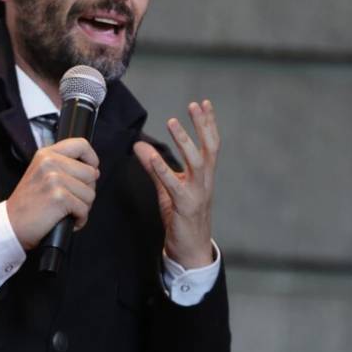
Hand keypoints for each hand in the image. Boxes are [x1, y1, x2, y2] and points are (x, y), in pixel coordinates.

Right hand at [6, 138, 99, 250]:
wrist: (11, 225)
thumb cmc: (29, 203)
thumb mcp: (41, 173)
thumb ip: (63, 165)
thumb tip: (94, 170)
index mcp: (46, 154)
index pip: (81, 145)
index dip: (91, 160)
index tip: (89, 172)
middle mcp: (50, 163)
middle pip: (91, 173)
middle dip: (87, 190)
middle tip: (71, 199)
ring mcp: (55, 179)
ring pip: (90, 193)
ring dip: (83, 206)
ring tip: (66, 210)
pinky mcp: (59, 198)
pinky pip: (84, 209)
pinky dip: (79, 219)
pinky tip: (66, 219)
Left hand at [133, 100, 219, 268]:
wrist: (191, 249)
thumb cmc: (182, 216)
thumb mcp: (169, 187)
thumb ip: (155, 166)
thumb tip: (140, 145)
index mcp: (204, 175)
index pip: (211, 144)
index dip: (208, 123)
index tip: (205, 103)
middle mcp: (205, 181)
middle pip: (209, 148)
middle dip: (202, 125)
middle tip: (194, 105)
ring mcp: (197, 193)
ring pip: (195, 162)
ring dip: (184, 140)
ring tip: (173, 121)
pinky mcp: (185, 205)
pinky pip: (174, 185)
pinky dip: (163, 169)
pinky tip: (152, 157)